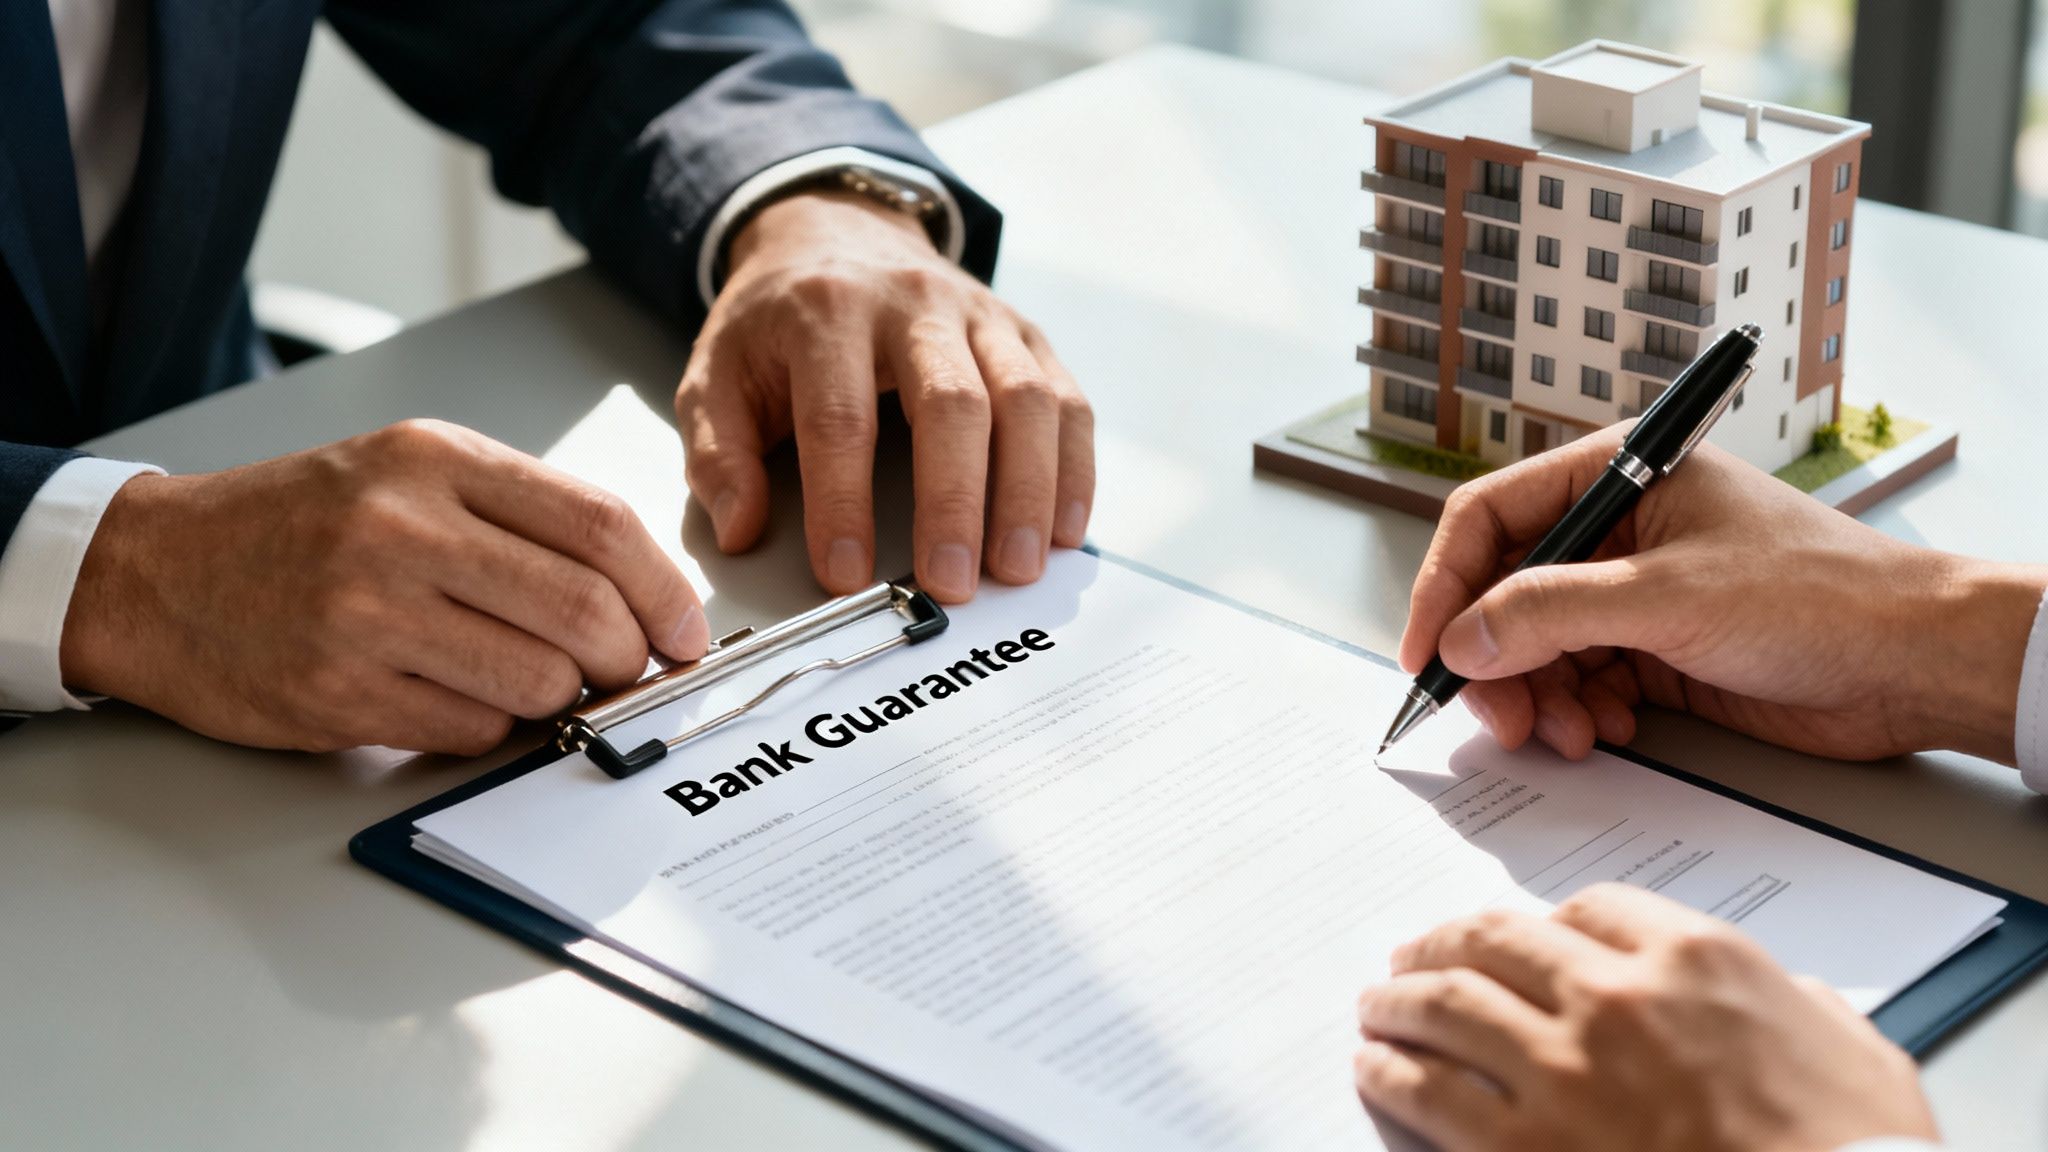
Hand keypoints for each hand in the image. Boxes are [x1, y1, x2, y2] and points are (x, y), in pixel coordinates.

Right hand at [60, 420, 708, 753]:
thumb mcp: (411, 472)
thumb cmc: (299, 523)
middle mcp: (403, 530)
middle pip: (585, 611)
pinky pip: (473, 729)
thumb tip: (642, 595)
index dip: (666, 590)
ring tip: (528, 679)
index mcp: (437, 461)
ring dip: (559, 698)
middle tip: (621, 668)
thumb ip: (524, 517)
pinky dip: (489, 726)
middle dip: (626, 656)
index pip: (601, 525)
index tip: (686, 630)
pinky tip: (454, 695)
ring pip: (540, 681)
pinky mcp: (338, 692)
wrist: (154, 571)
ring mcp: (367, 614)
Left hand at [674, 188, 1093, 602]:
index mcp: (827, 312)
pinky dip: (1074, 468)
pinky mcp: (1026, 334)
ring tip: (1018, 567)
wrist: (835, 230)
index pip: (841, 416)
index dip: (845, 502)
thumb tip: (742, 529)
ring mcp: (981, 315)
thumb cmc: (779, 319)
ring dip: (1029, 490)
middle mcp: (913, 304)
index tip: (846, 575)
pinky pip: (1066, 399)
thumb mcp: (715, 373)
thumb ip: (717, 453)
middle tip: (951, 582)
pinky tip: (1065, 528)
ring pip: (1025, 399)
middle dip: (955, 502)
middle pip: (952, 403)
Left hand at [1353, 884, 1937, 1151]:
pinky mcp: (1524, 1144)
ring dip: (1398, 1000)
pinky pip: (1428, 1091)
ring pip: (1447, 1004)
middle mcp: (1614, 996)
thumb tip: (1792, 999)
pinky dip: (1388, 1072)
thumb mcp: (1854, 1050)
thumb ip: (1801, 1005)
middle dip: (1445, 943)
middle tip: (1414, 954)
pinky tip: (1373, 1067)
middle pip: (1498, 940)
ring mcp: (1563, 1068)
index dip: (1543, 922)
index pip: (1590, 907)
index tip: (1517, 936)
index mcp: (1694, 958)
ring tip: (1377, 1005)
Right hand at [1401, 425, 2046, 763]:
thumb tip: (1464, 638)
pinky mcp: (1655, 652)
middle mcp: (1617, 533)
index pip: (1489, 518)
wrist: (1914, 664)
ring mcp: (1634, 595)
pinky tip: (1606, 730)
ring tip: (1565, 733)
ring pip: (1536, 648)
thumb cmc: (1822, 595)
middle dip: (1494, 659)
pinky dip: (1576, 713)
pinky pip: (1577, 683)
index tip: (1427, 652)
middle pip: (1504, 592)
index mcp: (1618, 479)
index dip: (1445, 585)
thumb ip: (1552, 613)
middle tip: (1498, 716)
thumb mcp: (1668, 597)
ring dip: (1536, 697)